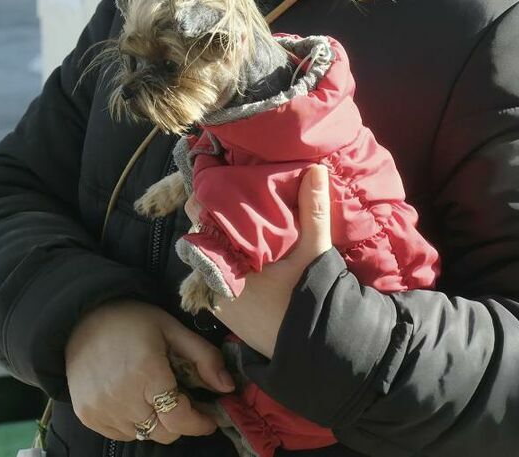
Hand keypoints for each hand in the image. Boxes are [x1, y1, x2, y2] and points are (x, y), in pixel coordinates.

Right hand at [64, 300, 234, 442]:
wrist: (81, 318)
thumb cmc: (131, 320)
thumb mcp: (172, 329)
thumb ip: (204, 357)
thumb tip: (227, 387)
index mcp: (147, 373)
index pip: (179, 419)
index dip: (199, 423)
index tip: (209, 417)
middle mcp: (122, 397)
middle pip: (164, 433)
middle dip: (181, 421)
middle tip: (184, 401)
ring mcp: (102, 409)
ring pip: (144, 435)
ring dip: (156, 422)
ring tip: (155, 394)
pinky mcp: (88, 415)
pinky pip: (122, 433)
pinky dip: (134, 423)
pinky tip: (133, 398)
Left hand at [185, 164, 333, 357]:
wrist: (313, 351)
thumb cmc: (310, 298)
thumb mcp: (313, 250)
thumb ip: (312, 209)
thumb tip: (317, 168)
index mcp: (227, 259)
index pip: (202, 217)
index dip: (209, 197)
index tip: (220, 181)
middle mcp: (212, 278)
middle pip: (202, 236)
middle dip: (215, 220)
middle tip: (233, 200)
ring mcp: (214, 296)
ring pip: (206, 256)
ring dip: (219, 243)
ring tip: (238, 226)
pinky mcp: (221, 310)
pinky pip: (212, 278)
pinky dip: (222, 265)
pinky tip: (241, 256)